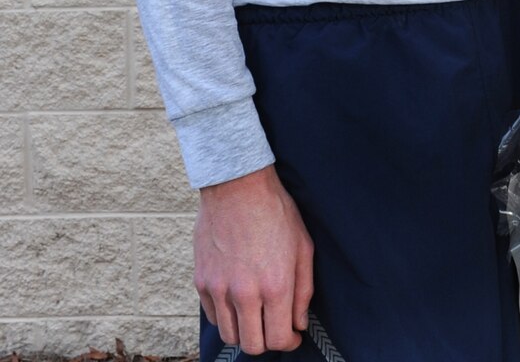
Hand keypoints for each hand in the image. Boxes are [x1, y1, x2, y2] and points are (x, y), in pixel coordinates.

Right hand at [194, 165, 313, 354]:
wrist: (238, 189)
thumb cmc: (276, 215)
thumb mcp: (303, 249)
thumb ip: (303, 292)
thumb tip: (298, 323)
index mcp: (275, 286)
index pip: (278, 339)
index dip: (289, 343)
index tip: (292, 336)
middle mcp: (244, 294)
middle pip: (252, 345)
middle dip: (267, 342)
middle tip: (276, 328)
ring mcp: (218, 290)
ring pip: (229, 336)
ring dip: (245, 333)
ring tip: (258, 317)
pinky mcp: (201, 282)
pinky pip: (213, 317)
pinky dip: (226, 317)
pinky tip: (239, 303)